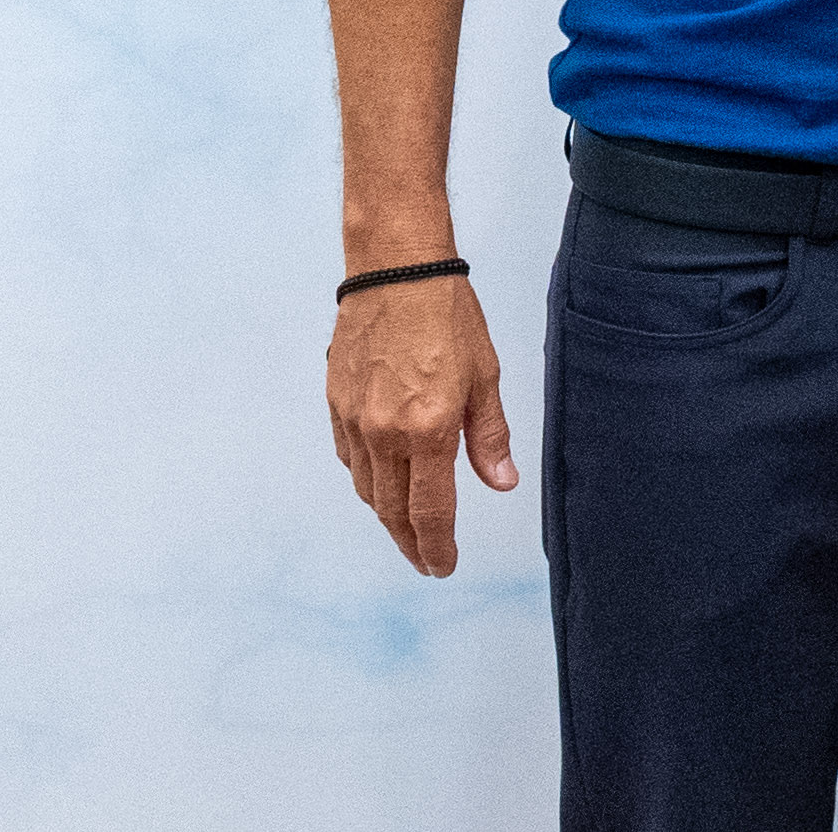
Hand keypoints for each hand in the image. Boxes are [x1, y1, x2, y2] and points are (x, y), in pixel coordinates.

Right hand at [326, 273, 515, 574]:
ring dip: (387, 517)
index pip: (430, 511)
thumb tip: (502, 483)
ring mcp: (354, 421)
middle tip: (427, 562)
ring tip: (408, 530)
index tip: (444, 566)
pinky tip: (382, 484)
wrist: (396, 272)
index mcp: (427, 429)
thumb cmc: (448, 316)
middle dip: (412, 543)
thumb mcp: (485, 375)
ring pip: (368, 490)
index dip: (437, 547)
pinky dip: (367, 481)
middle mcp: (384, 433)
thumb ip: (489, 436)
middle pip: (393, 510)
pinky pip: (350, 460)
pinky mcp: (336, 405)